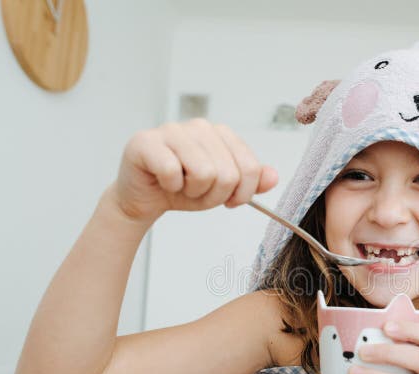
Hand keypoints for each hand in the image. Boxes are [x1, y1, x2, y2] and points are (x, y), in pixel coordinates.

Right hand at [112, 119, 278, 222]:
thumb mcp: (224, 190)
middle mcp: (199, 127)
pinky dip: (170, 187)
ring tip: (181, 186)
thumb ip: (251, 183)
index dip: (242, 193)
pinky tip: (164, 181)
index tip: (229, 200)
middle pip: (228, 174)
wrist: (145, 198)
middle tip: (197, 192)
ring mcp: (171, 130)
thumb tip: (273, 177)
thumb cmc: (184, 189)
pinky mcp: (145, 142)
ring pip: (203, 172)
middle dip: (214, 196)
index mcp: (221, 134)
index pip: (250, 168)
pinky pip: (172, 171)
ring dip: (192, 192)